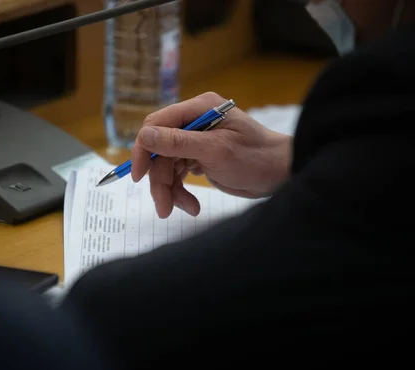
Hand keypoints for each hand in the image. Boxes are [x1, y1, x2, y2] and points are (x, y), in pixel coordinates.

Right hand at [131, 92, 291, 218]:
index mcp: (198, 109)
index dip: (143, 150)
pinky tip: (193, 206)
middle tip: (164, 207)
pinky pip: (178, 175)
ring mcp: (196, 141)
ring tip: (185, 209)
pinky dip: (182, 192)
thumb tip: (143, 135)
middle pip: (160, 151)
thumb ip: (178, 142)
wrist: (282, 175)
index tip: (138, 176)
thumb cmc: (256, 158)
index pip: (157, 125)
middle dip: (160, 180)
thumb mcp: (216, 151)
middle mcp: (194, 122)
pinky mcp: (199, 158)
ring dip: (171, 190)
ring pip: (167, 166)